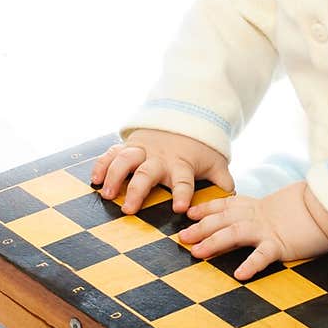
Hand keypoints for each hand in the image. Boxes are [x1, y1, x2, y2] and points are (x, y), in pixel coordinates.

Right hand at [90, 128, 234, 214]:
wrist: (184, 117)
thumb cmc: (199, 149)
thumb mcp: (216, 161)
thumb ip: (222, 180)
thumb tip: (233, 196)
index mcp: (182, 164)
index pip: (183, 180)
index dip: (182, 193)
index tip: (180, 208)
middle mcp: (160, 158)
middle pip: (147, 173)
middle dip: (137, 191)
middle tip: (128, 210)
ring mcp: (143, 151)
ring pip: (125, 160)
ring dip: (114, 177)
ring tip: (106, 195)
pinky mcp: (129, 146)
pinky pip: (112, 153)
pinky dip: (102, 165)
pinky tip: (94, 180)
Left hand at [178, 180, 327, 280]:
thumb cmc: (311, 210)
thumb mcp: (283, 208)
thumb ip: (268, 213)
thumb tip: (256, 221)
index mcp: (258, 206)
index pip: (227, 205)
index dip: (207, 208)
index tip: (191, 213)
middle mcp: (258, 216)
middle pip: (223, 219)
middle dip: (201, 228)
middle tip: (182, 237)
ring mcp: (268, 230)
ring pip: (234, 233)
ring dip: (214, 242)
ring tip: (197, 253)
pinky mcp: (282, 244)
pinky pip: (263, 255)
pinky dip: (250, 264)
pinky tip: (239, 275)